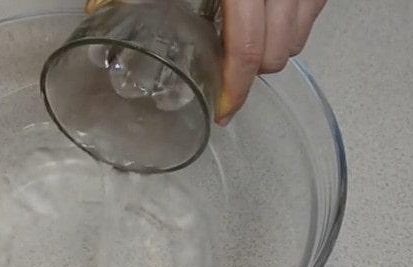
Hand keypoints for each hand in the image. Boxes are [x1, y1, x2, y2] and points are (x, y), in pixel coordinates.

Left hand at [85, 0, 326, 125]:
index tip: (225, 110)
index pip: (248, 47)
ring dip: (275, 50)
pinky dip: (291, 23)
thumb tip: (99, 8)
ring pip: (302, 34)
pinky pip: (312, 9)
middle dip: (253, 71)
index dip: (237, 87)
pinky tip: (263, 18)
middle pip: (281, 50)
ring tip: (241, 46)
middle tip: (225, 76)